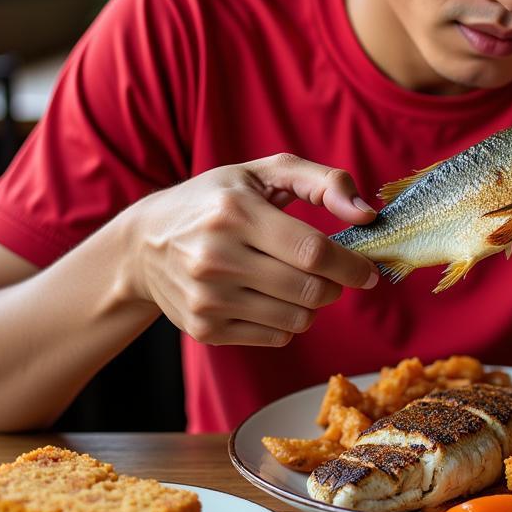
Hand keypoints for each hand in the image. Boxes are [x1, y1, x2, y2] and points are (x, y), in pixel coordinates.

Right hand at [126, 153, 378, 346]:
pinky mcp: (204, 330)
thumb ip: (323, 182)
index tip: (368, 271)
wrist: (144, 244)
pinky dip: (288, 321)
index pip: (311, 252)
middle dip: (335, 285)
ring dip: (313, 304)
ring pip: (297, 320)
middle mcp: (214, 257)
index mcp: (233, 212)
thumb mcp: (263, 173)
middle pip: (309, 290)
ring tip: (298, 282)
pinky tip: (271, 298)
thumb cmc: (217, 201)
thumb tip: (367, 215)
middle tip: (332, 274)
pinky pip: (276, 337)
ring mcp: (206, 298)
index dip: (351, 265)